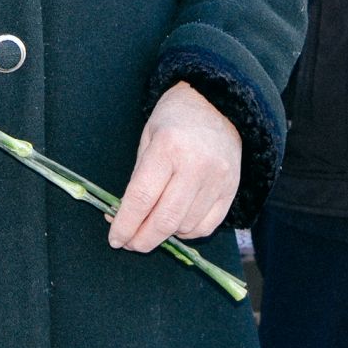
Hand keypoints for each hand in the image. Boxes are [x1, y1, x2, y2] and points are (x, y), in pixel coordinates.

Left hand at [107, 82, 240, 252]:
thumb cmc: (173, 120)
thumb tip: (121, 219)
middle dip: (142, 240)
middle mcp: (196, 165)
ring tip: (152, 225)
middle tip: (129, 243)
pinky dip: (187, 232)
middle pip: (165, 220)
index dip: (125, 224)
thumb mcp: (148, 139)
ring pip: (185, 227)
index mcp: (168, 147)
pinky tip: (176, 224)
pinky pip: (207, 226)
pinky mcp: (232, 189)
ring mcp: (218, 179)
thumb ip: (137, 179)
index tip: (115, 238)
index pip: (142, 198)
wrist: (216, 104)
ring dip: (164, 235)